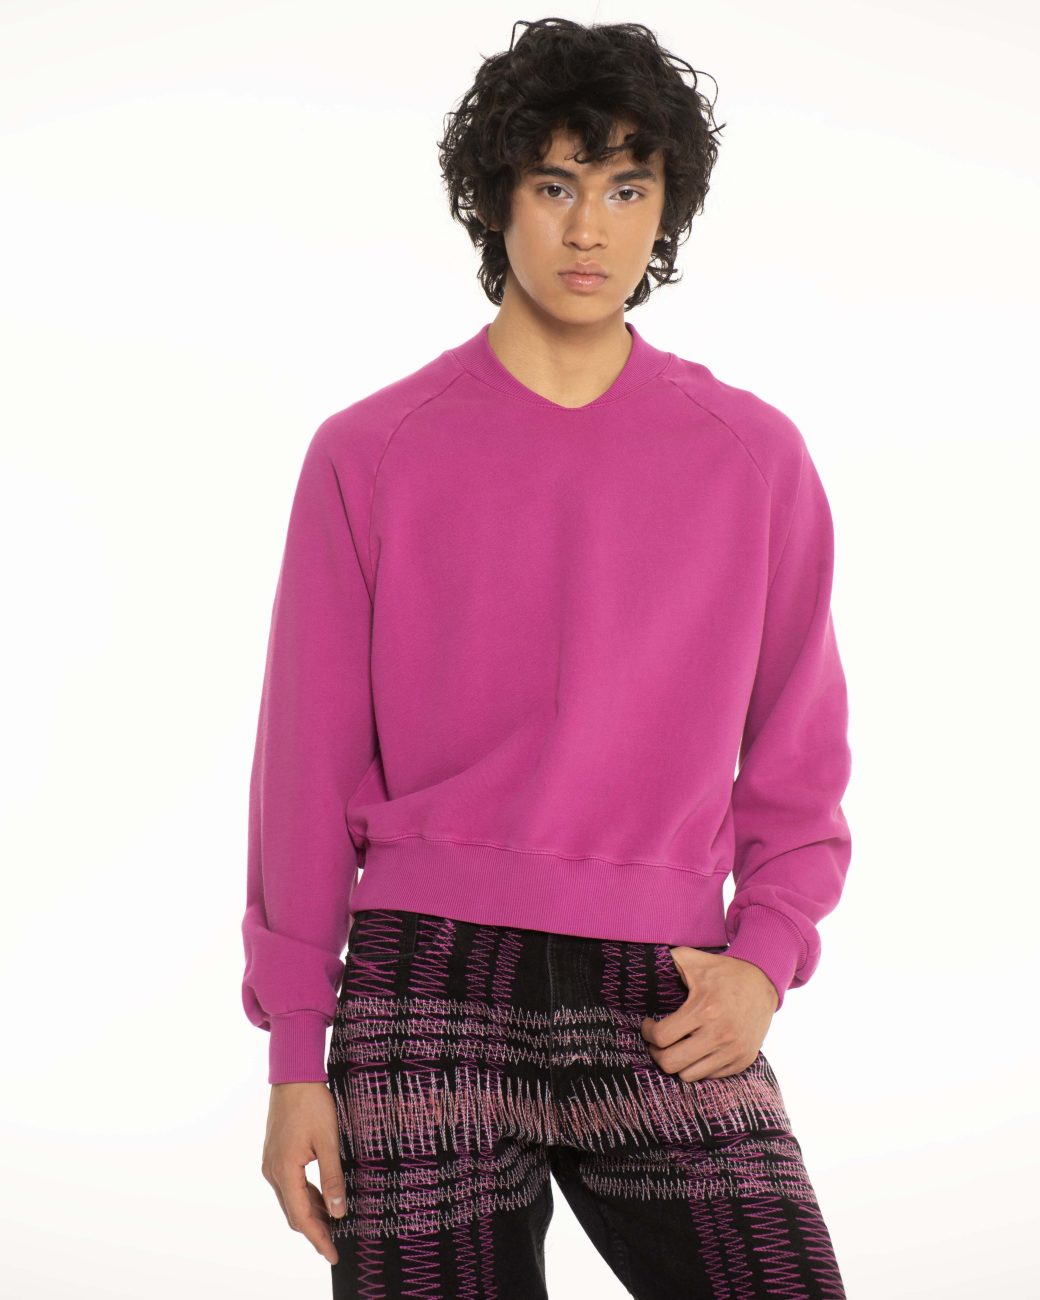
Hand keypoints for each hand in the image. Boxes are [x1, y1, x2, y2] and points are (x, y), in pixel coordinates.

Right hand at [261, 1082, 345, 1265]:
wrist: (293, 1075)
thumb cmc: (312, 1103)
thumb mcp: (329, 1141)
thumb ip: (332, 1178)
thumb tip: (338, 1212)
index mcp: (284, 1170)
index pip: (302, 1217)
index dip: (318, 1238)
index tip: (332, 1255)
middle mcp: (272, 1171)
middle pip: (294, 1212)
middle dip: (314, 1231)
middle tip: (334, 1245)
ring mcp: (271, 1163)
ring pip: (291, 1199)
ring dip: (310, 1213)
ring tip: (332, 1224)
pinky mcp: (275, 1154)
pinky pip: (289, 1185)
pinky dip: (305, 1196)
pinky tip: (321, 1198)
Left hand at [640, 949, 778, 1081]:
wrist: (763, 981)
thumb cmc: (724, 971)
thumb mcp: (693, 960)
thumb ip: (667, 961)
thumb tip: (642, 964)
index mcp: (704, 1010)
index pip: (662, 1037)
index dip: (647, 1032)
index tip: (648, 1024)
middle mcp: (719, 1034)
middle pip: (671, 1063)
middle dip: (656, 1052)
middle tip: (657, 1040)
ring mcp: (733, 1051)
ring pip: (689, 1075)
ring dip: (677, 1062)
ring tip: (675, 1046)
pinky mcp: (743, 1061)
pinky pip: (710, 1076)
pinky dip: (698, 1066)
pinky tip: (695, 1049)